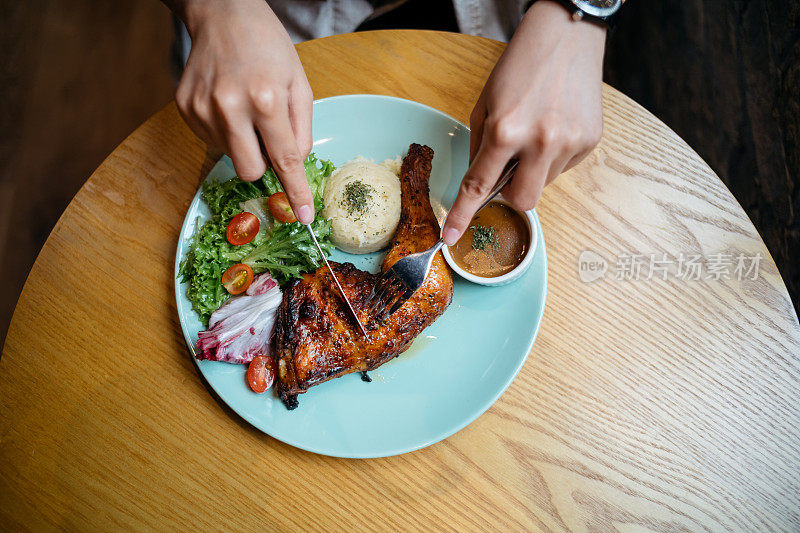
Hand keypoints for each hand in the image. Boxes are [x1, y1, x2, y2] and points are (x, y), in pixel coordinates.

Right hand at [172, 0, 314, 223]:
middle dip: (263, 163)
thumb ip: (301, 129)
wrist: (222, 14)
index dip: (295, 192)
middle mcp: (230, 106)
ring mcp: (202, 108)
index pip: (285, 160)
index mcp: (265, 99)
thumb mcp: (300, 83)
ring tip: (245, 107)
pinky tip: (228, 104)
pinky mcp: (185, 108)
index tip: (304, 216)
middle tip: (266, 134)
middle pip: (249, 170)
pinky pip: (212, 141)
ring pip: (230, 156)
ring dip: (244, 143)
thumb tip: (294, 165)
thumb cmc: (268, 46)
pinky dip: (226, 132)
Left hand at [441, 1, 605, 244]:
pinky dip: (553, 157)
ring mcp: (570, 143)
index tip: (452, 237)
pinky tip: (554, 127)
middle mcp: (541, 142)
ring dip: (533, 170)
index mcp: (506, 130)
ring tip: (536, 133)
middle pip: (522, 201)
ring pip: (543, 184)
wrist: (567, 36)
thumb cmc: (520, 66)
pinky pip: (564, 167)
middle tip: (508, 171)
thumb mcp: (485, 104)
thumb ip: (481, 148)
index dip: (463, 215)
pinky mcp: (590, 141)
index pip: (479, 186)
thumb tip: (481, 184)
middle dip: (510, 195)